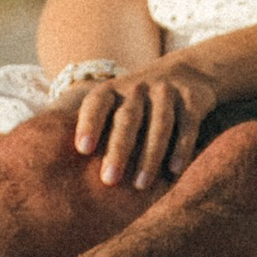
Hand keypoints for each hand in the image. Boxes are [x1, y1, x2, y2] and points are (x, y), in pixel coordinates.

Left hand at [68, 61, 218, 189]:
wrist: (188, 71)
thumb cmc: (138, 103)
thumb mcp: (116, 104)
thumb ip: (96, 126)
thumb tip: (65, 164)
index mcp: (112, 90)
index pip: (97, 103)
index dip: (89, 124)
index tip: (82, 149)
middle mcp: (138, 87)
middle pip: (128, 118)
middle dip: (118, 149)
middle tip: (109, 180)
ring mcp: (166, 92)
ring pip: (159, 124)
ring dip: (150, 156)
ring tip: (141, 185)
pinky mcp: (191, 100)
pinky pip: (187, 125)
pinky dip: (181, 148)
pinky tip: (175, 171)